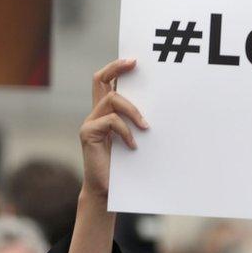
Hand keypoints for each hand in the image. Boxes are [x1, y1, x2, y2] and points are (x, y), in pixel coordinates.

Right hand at [79, 59, 147, 198]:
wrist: (107, 191)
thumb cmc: (126, 167)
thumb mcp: (136, 140)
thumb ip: (140, 124)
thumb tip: (164, 109)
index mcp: (107, 113)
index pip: (107, 82)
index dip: (117, 68)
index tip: (135, 61)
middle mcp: (96, 114)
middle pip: (100, 79)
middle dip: (116, 67)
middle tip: (134, 63)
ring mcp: (90, 123)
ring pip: (112, 100)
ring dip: (133, 111)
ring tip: (146, 127)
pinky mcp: (88, 134)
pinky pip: (111, 121)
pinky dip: (126, 131)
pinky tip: (133, 146)